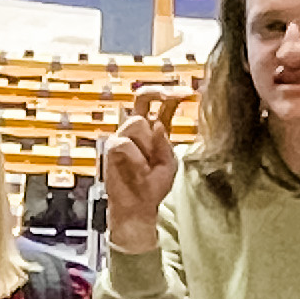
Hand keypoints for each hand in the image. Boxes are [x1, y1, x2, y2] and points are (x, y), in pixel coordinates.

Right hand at [97, 86, 183, 251]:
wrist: (138, 207)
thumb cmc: (153, 187)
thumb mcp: (169, 164)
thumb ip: (165, 145)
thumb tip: (157, 126)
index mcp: (155, 131)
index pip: (163, 105)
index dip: (173, 94)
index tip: (188, 92)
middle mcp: (138, 130)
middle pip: (142, 97)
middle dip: (157, 91)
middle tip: (171, 94)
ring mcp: (123, 136)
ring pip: (136, 123)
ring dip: (146, 145)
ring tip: (147, 167)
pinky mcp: (111, 148)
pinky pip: (124, 144)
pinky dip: (135, 159)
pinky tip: (139, 171)